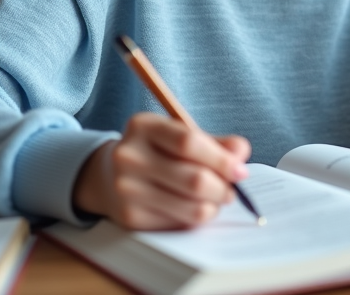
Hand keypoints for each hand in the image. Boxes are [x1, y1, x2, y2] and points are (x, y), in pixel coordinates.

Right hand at [73, 112, 251, 229]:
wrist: (108, 176)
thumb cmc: (156, 151)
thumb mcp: (179, 135)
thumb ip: (213, 142)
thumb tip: (240, 153)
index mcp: (143, 126)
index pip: (189, 143)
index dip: (221, 159)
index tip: (241, 171)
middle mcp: (129, 156)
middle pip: (193, 179)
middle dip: (223, 188)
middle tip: (232, 190)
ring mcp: (126, 189)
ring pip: (191, 207)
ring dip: (214, 206)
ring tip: (216, 199)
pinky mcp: (130, 217)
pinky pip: (179, 223)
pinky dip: (196, 217)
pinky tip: (192, 207)